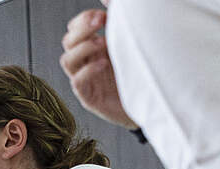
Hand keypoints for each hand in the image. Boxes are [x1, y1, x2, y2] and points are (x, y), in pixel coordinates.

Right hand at [59, 6, 136, 128]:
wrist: (152, 104)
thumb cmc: (142, 74)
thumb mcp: (131, 43)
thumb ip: (120, 22)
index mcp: (94, 47)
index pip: (74, 29)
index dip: (83, 19)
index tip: (102, 15)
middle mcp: (86, 62)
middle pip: (68, 41)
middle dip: (82, 29)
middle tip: (100, 21)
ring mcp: (86, 80)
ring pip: (67, 60)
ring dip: (82, 48)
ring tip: (102, 43)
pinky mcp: (89, 98)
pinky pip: (78, 82)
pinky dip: (89, 70)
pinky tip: (104, 63)